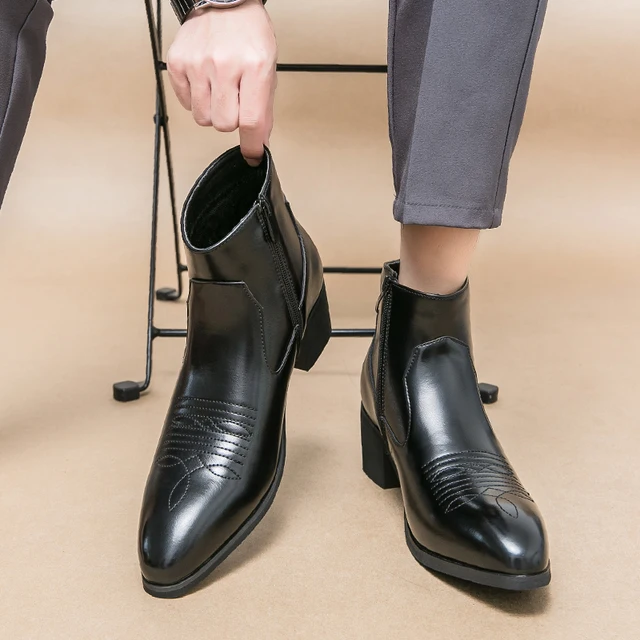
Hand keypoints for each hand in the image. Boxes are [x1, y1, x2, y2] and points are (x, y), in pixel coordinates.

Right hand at [167, 1, 276, 165]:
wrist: (225, 0)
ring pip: (204, 119)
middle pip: (224, 125)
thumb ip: (264, 107)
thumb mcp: (268, 68)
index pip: (251, 121)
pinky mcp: (178, 63)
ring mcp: (198, 64)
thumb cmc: (249, 34)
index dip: (252, 144)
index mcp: (254, 66)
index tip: (252, 154)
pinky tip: (205, 82)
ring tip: (220, 90)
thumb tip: (259, 142)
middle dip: (231, 121)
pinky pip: (187, 104)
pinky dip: (197, 100)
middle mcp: (224, 65)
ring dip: (213, 112)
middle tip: (235, 102)